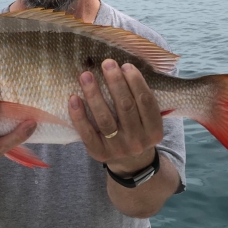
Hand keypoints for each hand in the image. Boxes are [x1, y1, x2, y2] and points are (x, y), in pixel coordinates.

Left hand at [68, 59, 162, 175]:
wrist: (131, 164)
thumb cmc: (138, 130)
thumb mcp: (148, 120)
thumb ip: (141, 99)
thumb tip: (124, 67)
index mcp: (154, 130)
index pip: (146, 102)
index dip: (136, 82)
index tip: (125, 65)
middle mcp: (137, 140)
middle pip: (125, 107)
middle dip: (115, 82)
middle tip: (107, 63)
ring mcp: (117, 148)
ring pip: (104, 118)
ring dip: (94, 94)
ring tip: (86, 75)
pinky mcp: (98, 153)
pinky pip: (86, 132)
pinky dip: (79, 115)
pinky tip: (74, 98)